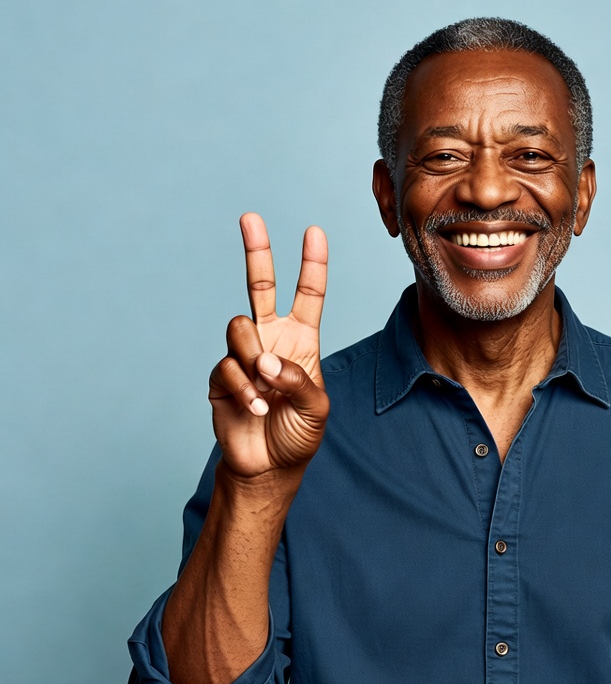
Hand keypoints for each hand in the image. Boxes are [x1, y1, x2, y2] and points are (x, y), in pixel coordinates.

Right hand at [208, 213, 329, 478]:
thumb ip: (299, 380)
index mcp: (302, 340)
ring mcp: (244, 355)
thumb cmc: (298, 434)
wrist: (268, 466)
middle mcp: (271, 339)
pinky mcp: (221, 376)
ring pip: (239, 327)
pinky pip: (228, 366)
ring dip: (254, 358)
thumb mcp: (317, 409)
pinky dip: (243, 389)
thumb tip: (266, 361)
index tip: (314, 232)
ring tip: (266, 392)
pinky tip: (255, 409)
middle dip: (257, 251)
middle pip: (260, 286)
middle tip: (250, 217)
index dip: (312, 264)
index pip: (309, 295)